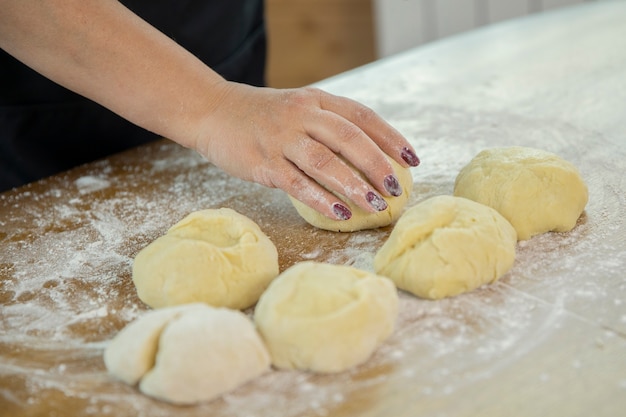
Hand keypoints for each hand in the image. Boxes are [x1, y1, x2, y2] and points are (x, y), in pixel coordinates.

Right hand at [193, 82, 420, 219]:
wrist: (212, 111)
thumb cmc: (262, 117)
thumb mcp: (298, 109)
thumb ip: (328, 125)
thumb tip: (369, 157)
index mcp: (316, 100)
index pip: (362, 116)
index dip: (390, 138)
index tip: (412, 160)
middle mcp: (302, 115)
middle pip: (349, 138)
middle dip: (378, 165)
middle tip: (397, 189)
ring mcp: (281, 138)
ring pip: (325, 162)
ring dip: (355, 185)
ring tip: (377, 205)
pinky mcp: (263, 162)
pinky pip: (297, 184)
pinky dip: (322, 199)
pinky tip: (342, 213)